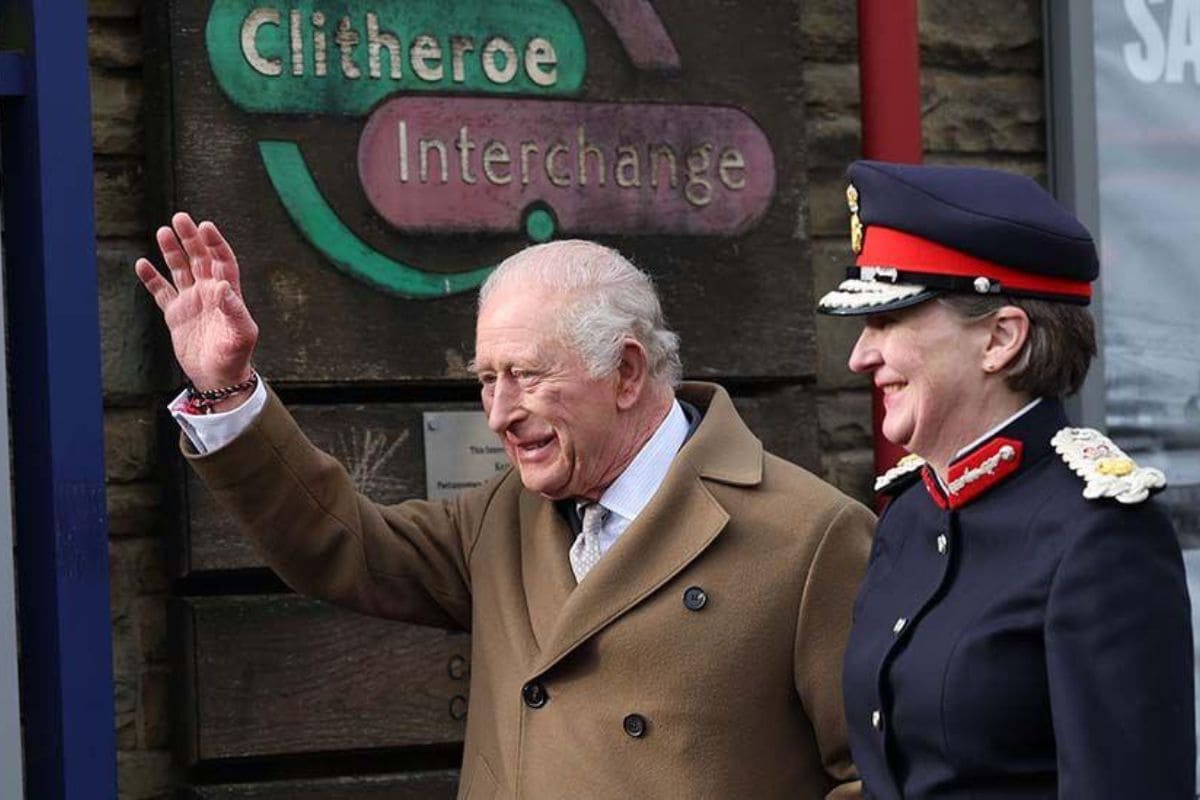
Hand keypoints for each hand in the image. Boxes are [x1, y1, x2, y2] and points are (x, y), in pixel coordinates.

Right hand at [134, 213, 258, 397]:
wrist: (218, 378)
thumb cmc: (235, 357)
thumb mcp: (242, 334)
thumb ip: (234, 310)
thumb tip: (221, 286)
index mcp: (229, 293)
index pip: (222, 261)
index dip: (215, 243)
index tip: (206, 226)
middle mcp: (209, 292)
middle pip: (199, 258)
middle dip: (191, 238)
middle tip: (180, 218)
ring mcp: (191, 301)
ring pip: (180, 269)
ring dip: (172, 252)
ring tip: (163, 232)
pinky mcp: (175, 314)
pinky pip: (161, 291)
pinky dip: (151, 279)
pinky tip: (142, 264)